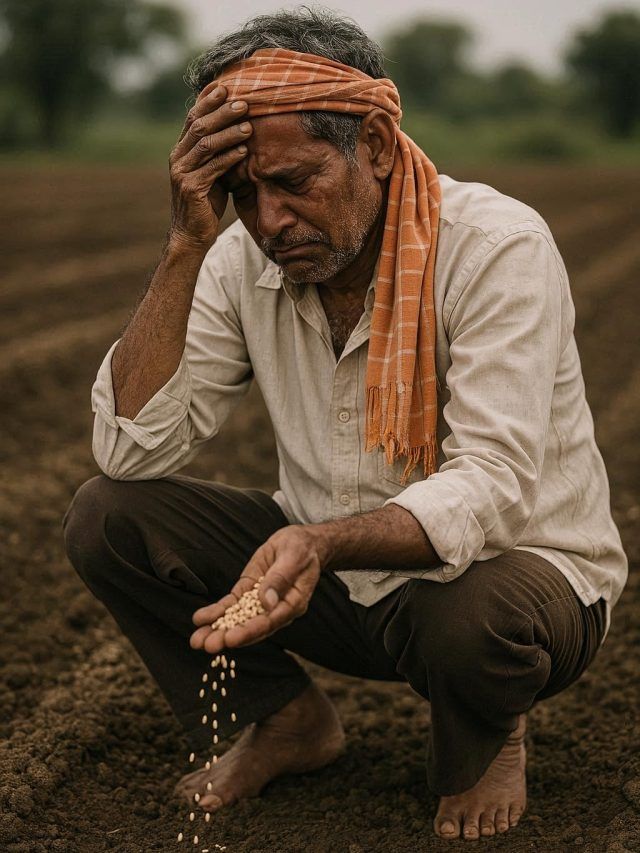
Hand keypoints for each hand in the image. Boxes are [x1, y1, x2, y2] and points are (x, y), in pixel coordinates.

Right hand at [168, 83, 252, 251]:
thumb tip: (239, 129)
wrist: (191, 235)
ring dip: (228, 133)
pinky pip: (212, 168)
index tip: (226, 87)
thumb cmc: (206, 203)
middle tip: (244, 103)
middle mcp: (177, 158)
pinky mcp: (191, 189)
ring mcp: (182, 173)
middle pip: (199, 126)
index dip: (208, 101)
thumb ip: (217, 153)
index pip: (193, 118)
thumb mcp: (211, 173)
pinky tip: (244, 151)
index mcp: (181, 151)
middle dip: (222, 112)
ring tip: (249, 126)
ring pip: (206, 145)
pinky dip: (229, 158)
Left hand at [190, 525, 328, 653]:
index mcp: (293, 604)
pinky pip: (232, 604)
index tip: (231, 639)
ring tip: (197, 640)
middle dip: (228, 636)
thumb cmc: (302, 549)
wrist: (300, 542)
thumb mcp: (293, 558)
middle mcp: (276, 609)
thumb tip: (267, 602)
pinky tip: (200, 618)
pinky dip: (216, 612)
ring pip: (238, 619)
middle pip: (251, 626)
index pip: (270, 622)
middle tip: (208, 646)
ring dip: (217, 629)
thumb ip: (280, 579)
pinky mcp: (248, 591)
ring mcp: (260, 601)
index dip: (250, 631)